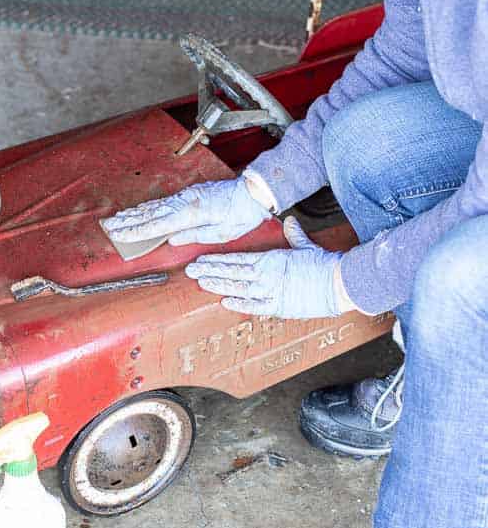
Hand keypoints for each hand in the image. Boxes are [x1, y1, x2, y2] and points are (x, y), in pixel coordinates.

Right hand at [103, 178, 271, 246]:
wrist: (254, 192)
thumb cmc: (242, 214)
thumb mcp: (221, 233)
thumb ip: (194, 235)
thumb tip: (172, 239)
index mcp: (192, 213)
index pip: (157, 224)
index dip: (136, 231)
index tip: (119, 235)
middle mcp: (186, 202)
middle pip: (151, 213)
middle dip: (128, 221)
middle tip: (109, 227)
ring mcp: (187, 196)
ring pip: (155, 206)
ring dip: (135, 213)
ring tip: (117, 218)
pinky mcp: (190, 194)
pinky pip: (164, 202)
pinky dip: (149, 206)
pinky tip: (140, 209)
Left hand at [185, 217, 342, 318]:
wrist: (338, 282)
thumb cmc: (323, 264)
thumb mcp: (306, 245)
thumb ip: (294, 234)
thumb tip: (290, 221)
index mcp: (270, 258)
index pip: (237, 259)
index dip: (217, 260)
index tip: (201, 260)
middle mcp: (266, 275)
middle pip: (231, 273)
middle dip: (209, 271)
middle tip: (190, 271)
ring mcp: (270, 291)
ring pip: (237, 288)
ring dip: (218, 286)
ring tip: (201, 283)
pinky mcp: (278, 306)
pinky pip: (254, 306)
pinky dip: (238, 303)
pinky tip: (224, 301)